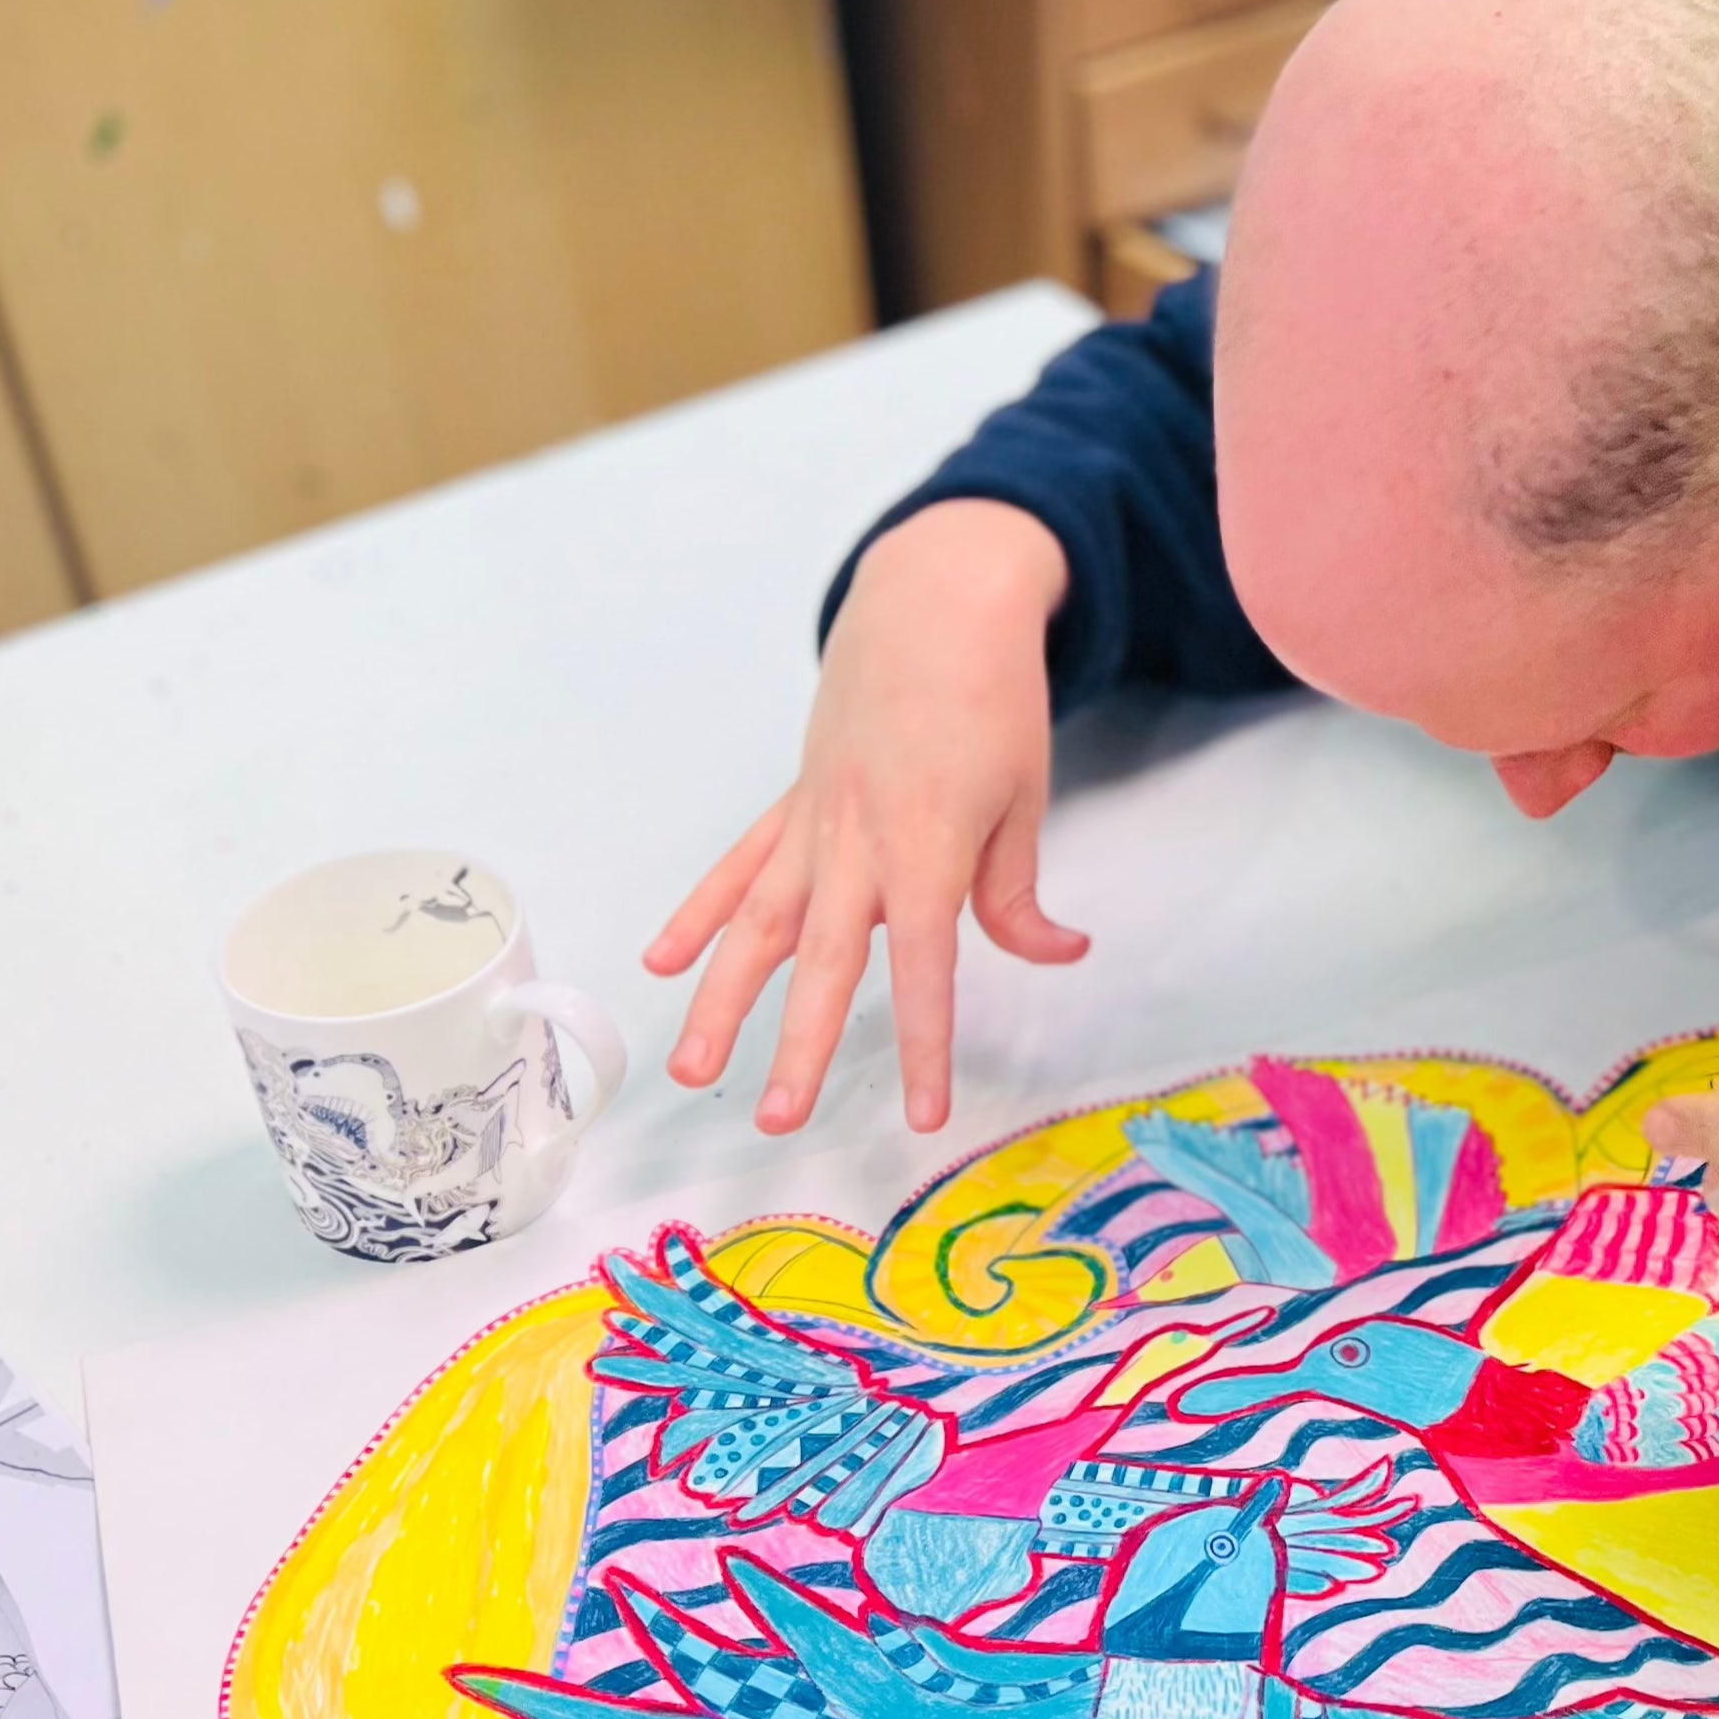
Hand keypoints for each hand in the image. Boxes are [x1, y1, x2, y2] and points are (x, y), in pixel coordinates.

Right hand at [649, 501, 1086, 1135]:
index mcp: (925, 846)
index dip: (925, 1042)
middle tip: (775, 1119)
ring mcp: (813, 822)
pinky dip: (699, 914)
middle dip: (798, 1045)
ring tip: (690, 1069)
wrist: (936, 599)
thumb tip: (1055, 953)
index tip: (923, 1113)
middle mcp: (856, 842)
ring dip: (720, 999)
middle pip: (824, 962)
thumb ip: (1017, 892)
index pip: (925, 965)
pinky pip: (738, 867)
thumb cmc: (992, 698)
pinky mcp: (793, 802)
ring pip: (757, 924)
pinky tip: (663, 962)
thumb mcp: (1024, 797)